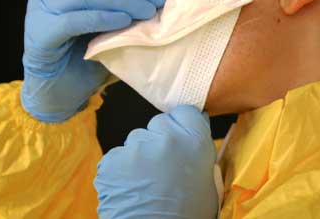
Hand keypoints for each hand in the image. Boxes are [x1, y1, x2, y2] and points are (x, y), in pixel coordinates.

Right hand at [21, 0, 170, 122]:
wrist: (56, 96)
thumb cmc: (85, 62)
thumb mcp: (110, 31)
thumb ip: (125, 11)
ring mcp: (42, 10)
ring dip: (122, 0)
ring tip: (147, 10)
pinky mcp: (41, 32)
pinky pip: (74, 20)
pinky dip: (101, 18)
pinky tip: (124, 21)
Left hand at [94, 105, 217, 218]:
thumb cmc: (187, 216)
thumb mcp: (207, 182)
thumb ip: (198, 154)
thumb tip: (191, 137)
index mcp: (194, 141)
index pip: (185, 112)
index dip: (181, 124)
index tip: (179, 136)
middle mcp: (166, 137)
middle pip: (158, 124)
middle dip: (158, 140)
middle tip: (162, 167)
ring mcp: (136, 147)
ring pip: (135, 141)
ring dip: (139, 156)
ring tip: (144, 183)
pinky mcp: (112, 160)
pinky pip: (117, 158)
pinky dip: (121, 171)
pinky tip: (130, 189)